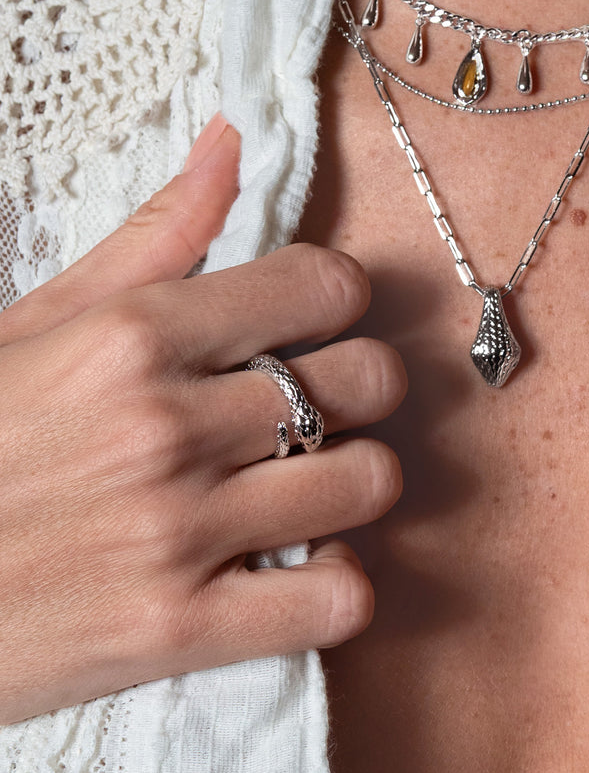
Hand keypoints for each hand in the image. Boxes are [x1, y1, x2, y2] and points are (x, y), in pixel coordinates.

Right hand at [0, 116, 404, 724]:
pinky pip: (340, 597)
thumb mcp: (28, 325)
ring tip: (301, 490)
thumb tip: (230, 142)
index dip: (337, 304)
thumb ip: (148, 240)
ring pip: (371, 481)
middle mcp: (167, 424)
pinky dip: (335, 587)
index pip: (327, 286)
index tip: (310, 329)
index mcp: (131, 336)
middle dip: (355, 391)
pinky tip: (290, 571)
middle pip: (367, 381)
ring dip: (350, 485)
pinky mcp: (181, 630)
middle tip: (310, 412)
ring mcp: (179, 531)